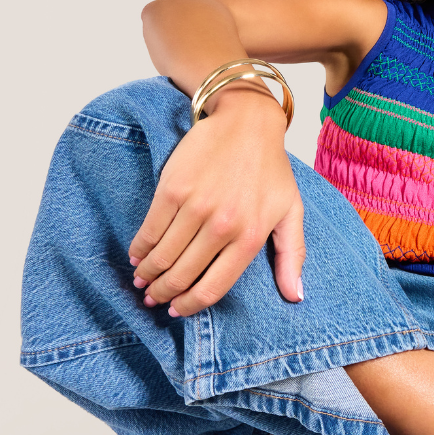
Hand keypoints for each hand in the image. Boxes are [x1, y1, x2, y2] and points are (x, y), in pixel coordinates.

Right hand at [128, 90, 304, 314]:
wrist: (246, 123)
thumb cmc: (271, 170)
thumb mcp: (291, 212)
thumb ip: (292, 256)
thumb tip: (296, 296)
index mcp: (251, 238)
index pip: (213, 287)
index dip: (191, 305)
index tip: (178, 310)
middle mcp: (223, 226)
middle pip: (182, 276)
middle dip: (164, 293)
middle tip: (154, 299)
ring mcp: (196, 207)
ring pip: (162, 257)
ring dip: (147, 275)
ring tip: (142, 281)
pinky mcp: (173, 188)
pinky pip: (150, 230)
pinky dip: (140, 248)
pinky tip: (137, 256)